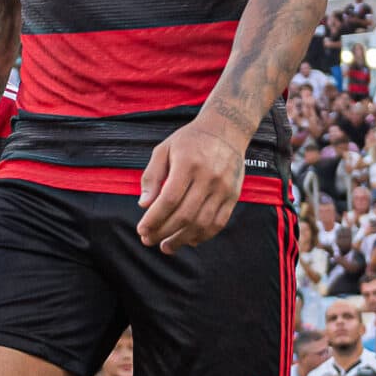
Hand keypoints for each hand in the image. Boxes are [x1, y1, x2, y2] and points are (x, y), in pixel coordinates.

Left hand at [136, 116, 246, 254]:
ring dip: (181, 239)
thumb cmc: (190, 140)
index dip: (154, 219)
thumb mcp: (164, 149)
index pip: (169, 199)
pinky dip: (203, 236)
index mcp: (188, 163)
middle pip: (184, 214)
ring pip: (202, 223)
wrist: (227, 128)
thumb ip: (152, 176)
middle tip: (148, 241)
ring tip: (166, 247)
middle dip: (163, 232)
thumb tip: (144, 205)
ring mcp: (223, 188)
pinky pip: (218, 222)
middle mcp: (208, 177)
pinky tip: (188, 240)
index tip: (142, 230)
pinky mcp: (233, 195)